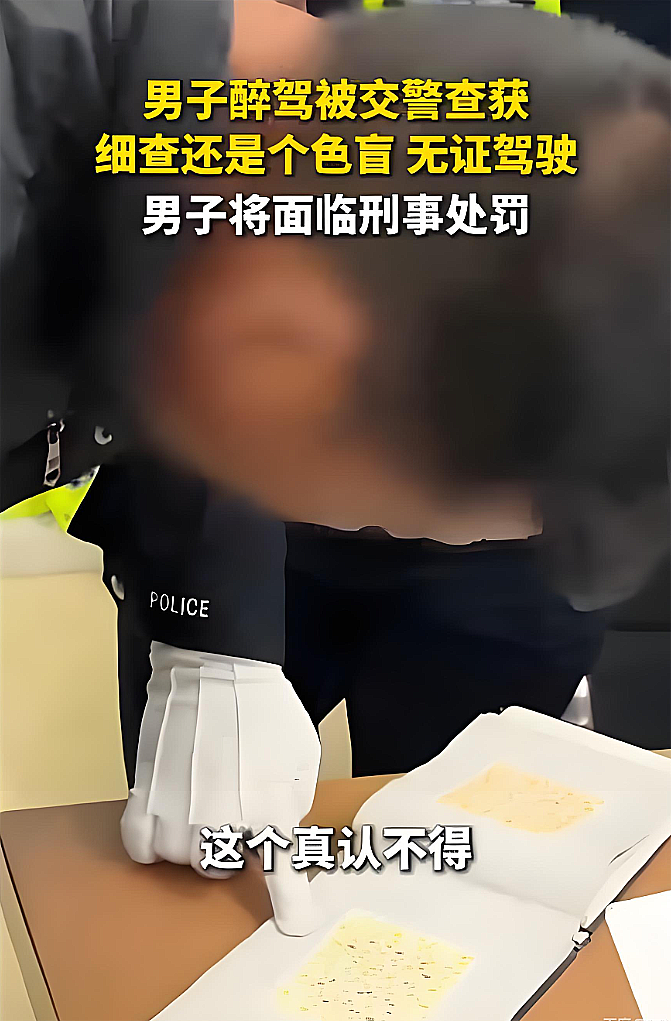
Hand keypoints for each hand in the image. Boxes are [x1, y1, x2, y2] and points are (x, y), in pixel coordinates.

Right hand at [120, 641, 321, 934]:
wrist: (214, 671)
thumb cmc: (265, 709)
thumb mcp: (302, 756)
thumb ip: (291, 801)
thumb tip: (277, 825)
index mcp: (268, 812)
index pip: (280, 875)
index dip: (290, 905)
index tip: (296, 923)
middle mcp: (222, 824)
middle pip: (224, 867)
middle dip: (233, 843)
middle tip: (233, 802)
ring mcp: (178, 816)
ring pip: (182, 859)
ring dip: (193, 838)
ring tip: (200, 795)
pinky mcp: (144, 800)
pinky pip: (143, 848)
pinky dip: (155, 837)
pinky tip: (168, 809)